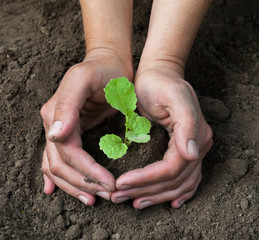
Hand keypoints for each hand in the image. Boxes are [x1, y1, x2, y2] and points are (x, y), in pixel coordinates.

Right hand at [41, 50, 132, 204]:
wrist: (108, 61)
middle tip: (107, 196)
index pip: (68, 153)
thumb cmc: (102, 69)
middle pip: (61, 165)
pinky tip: (56, 189)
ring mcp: (60, 129)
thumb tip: (54, 136)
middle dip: (83, 183)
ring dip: (75, 185)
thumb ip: (68, 105)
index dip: (87, 172)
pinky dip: (59, 177)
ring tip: (93, 198)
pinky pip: (59, 158)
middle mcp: (53, 124)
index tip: (110, 184)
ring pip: (59, 167)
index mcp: (55, 114)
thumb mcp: (84, 80)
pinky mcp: (71, 131)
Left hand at [111, 63, 211, 208]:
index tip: (121, 183)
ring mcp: (192, 149)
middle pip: (173, 181)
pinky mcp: (182, 149)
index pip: (171, 169)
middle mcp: (197, 145)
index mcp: (195, 134)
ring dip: (155, 195)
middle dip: (146, 191)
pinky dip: (173, 192)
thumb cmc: (160, 82)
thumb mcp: (174, 97)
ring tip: (133, 202)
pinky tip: (165, 201)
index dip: (146, 179)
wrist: (159, 73)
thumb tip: (192, 154)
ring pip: (177, 184)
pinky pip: (183, 178)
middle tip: (119, 197)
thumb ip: (187, 124)